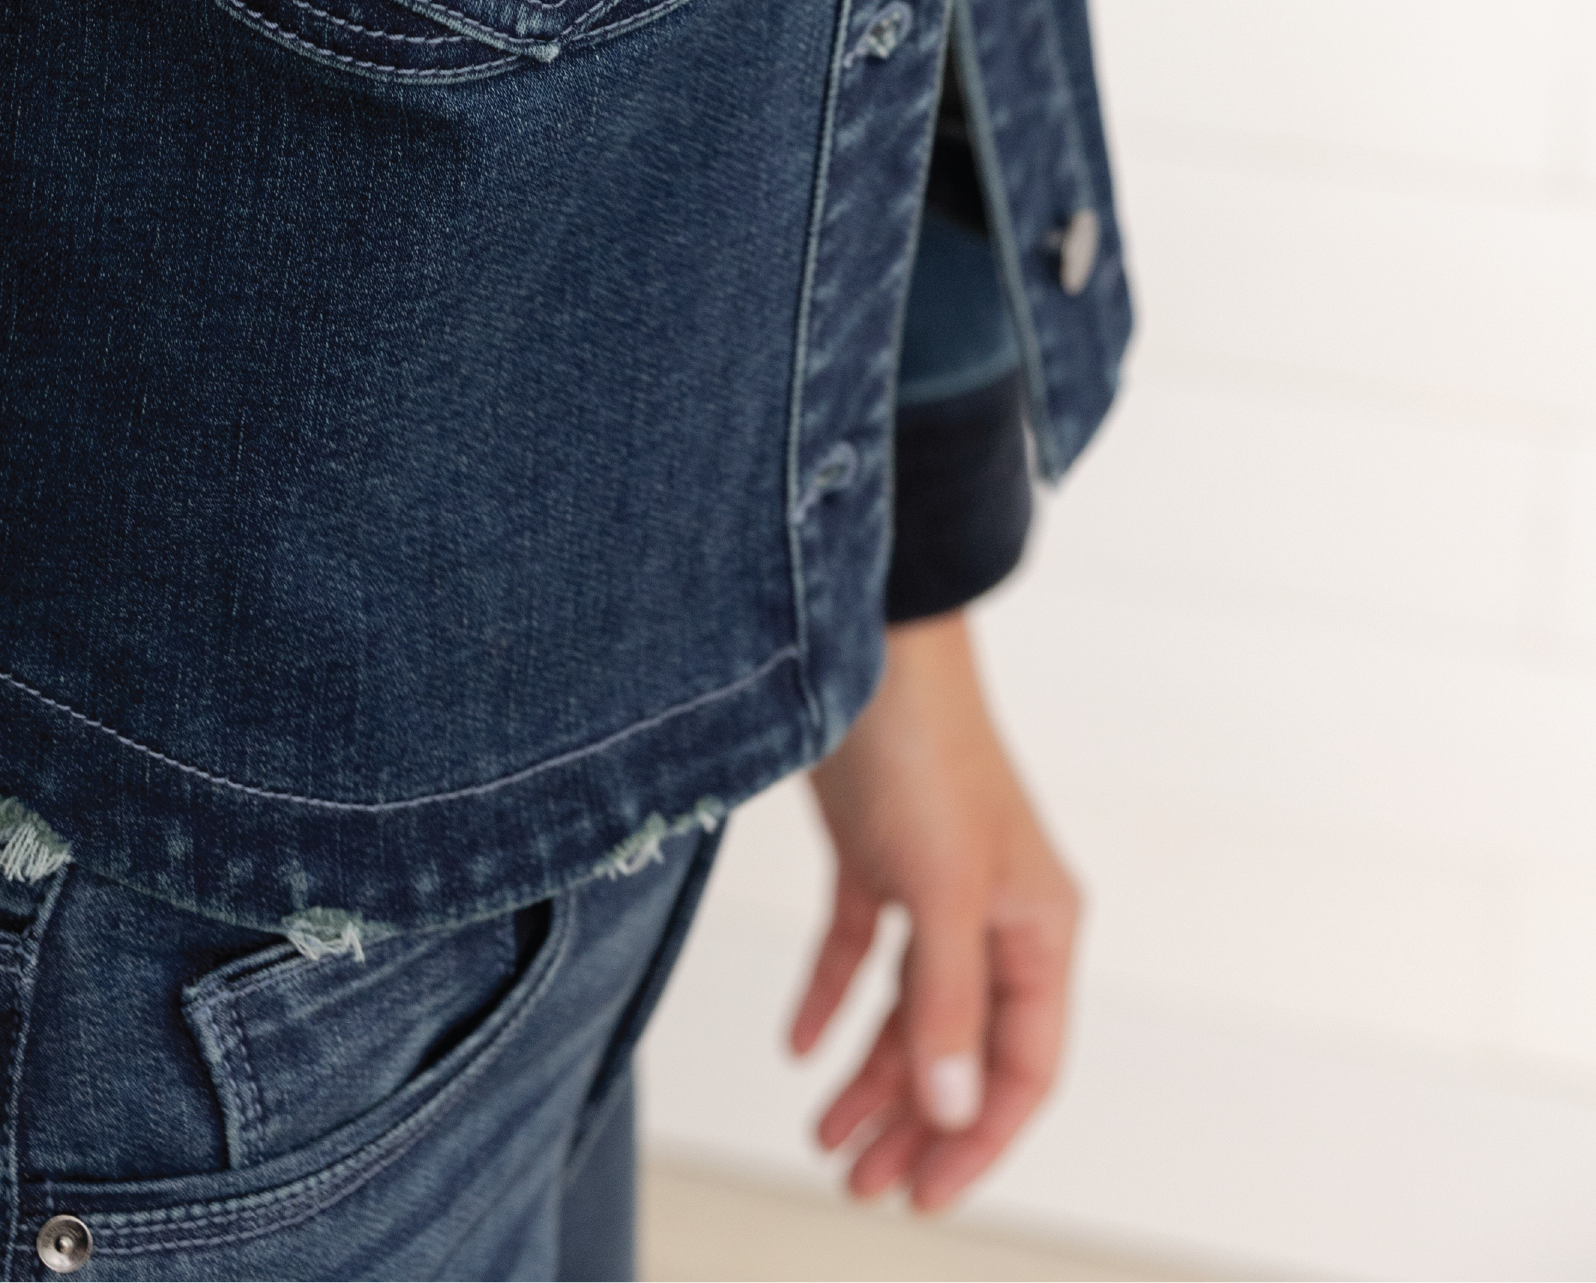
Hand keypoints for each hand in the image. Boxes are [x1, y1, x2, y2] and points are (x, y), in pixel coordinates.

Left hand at [790, 611, 1079, 1211]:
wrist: (863, 640)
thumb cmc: (923, 747)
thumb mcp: (940, 887)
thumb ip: (947, 1003)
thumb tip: (951, 1111)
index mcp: (1039, 925)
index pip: (1023, 1065)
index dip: (978, 1140)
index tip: (925, 1197)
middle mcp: (994, 912)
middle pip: (961, 1048)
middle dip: (914, 1123)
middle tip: (860, 1188)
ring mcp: (935, 883)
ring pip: (909, 1010)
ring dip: (868, 1075)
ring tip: (822, 1139)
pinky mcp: (878, 855)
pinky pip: (860, 951)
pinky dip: (831, 998)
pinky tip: (798, 1044)